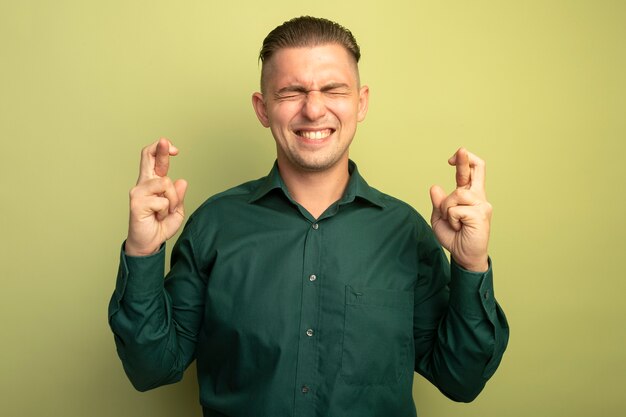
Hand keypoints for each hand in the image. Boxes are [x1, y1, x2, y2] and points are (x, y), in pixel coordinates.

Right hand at [125, 138, 187, 255]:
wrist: (149, 244)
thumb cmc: (160, 225)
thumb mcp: (176, 210)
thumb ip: (178, 196)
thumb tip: (181, 181)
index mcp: (153, 183)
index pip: (153, 160)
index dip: (162, 150)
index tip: (174, 149)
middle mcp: (143, 184)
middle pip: (148, 158)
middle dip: (159, 148)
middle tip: (165, 141)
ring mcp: (138, 192)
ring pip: (165, 183)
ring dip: (172, 200)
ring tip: (165, 212)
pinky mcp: (136, 203)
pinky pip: (162, 201)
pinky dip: (166, 211)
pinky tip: (157, 217)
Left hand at [429, 148, 491, 271]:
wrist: (464, 256)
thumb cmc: (454, 237)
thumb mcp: (440, 218)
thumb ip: (438, 203)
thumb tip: (435, 187)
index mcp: (469, 195)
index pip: (471, 172)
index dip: (463, 161)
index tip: (451, 158)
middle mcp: (478, 197)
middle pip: (477, 169)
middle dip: (465, 159)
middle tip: (460, 150)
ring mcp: (482, 204)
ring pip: (456, 194)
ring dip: (446, 209)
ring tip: (453, 222)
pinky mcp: (480, 214)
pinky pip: (456, 209)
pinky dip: (451, 219)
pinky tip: (458, 227)